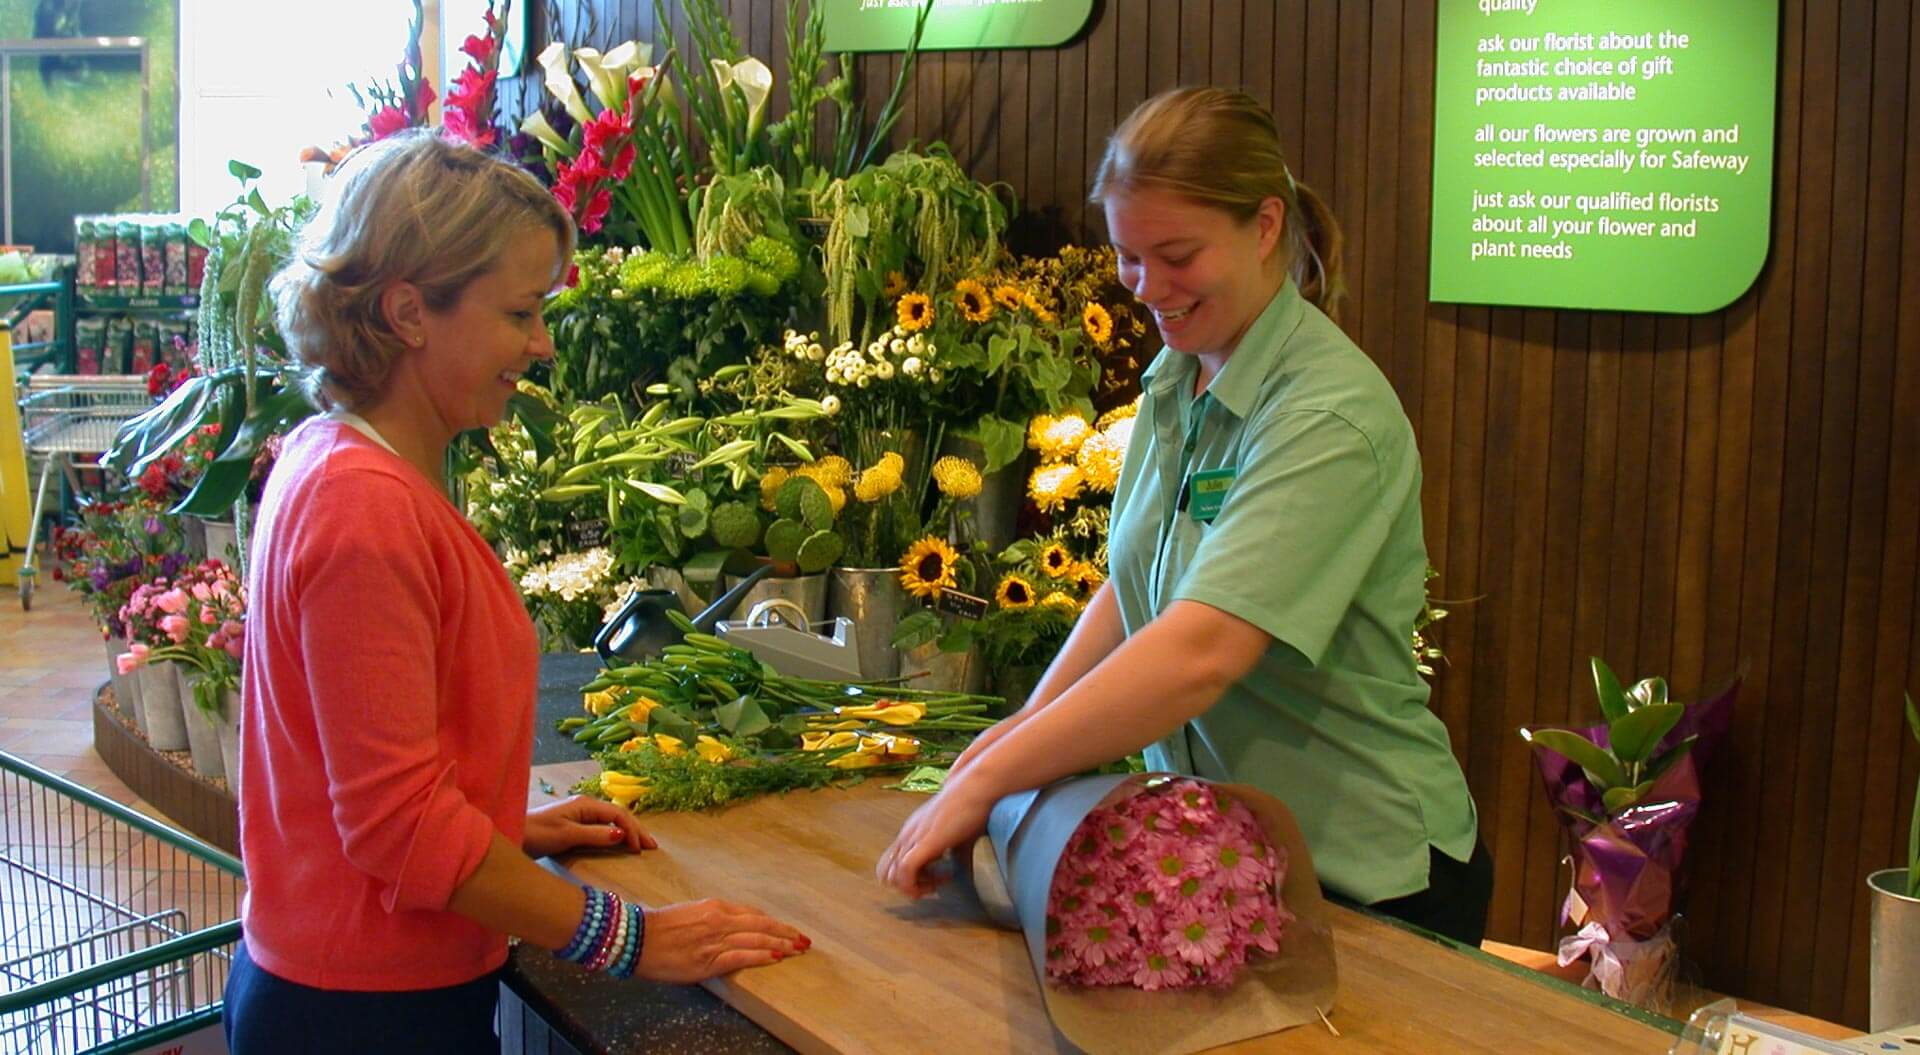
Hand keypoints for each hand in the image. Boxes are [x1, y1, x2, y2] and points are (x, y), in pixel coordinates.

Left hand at [524, 796, 657, 857]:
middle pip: (618, 816)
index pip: (618, 815)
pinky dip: (615, 835)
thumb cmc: (537, 834)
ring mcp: (580, 814)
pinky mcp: (574, 825)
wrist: (511, 833)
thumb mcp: (567, 835)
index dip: (632, 830)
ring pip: (611, 821)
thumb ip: (595, 835)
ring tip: (641, 845)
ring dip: (627, 832)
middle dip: (636, 830)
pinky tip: (620, 843)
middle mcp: (586, 806)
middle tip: (652, 847)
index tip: (640, 849)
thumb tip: (621, 834)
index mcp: (586, 804)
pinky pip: (602, 827)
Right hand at [635, 899, 809, 982]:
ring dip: (781, 944)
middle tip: (803, 939)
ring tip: (797, 949)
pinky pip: (743, 957)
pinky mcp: (709, 959)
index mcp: (715, 907)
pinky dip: (762, 956)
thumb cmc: (659, 927)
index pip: (752, 914)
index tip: (786, 928)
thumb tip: (730, 927)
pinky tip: (776, 957)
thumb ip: (712, 918)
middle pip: (761, 925)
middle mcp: (720, 920)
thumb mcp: (690, 913)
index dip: (772, 922)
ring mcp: (716, 940)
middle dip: (785, 932)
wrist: (636, 939)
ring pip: (757, 940)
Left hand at [875, 775, 994, 898]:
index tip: (935, 877)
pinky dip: (919, 884)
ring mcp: (913, 837)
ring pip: (891, 877)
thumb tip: (959, 869)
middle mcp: (906, 835)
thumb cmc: (971, 805)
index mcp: (911, 832)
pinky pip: (905, 872)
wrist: (976, 787)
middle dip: (908, 887)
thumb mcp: (956, 833)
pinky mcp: (924, 842)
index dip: (910, 878)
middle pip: (886, 874)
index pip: (891, 864)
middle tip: (934, 883)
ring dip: (914, 888)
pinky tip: (943, 877)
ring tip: (939, 882)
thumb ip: (952, 851)